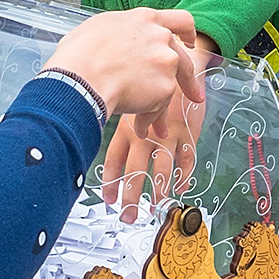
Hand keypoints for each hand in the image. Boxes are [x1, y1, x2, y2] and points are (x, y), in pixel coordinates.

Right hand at [47, 7, 203, 119]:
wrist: (80, 79)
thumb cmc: (78, 55)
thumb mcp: (98, 29)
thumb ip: (120, 33)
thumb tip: (115, 41)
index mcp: (145, 19)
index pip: (180, 20)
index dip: (187, 33)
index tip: (189, 43)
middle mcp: (161, 38)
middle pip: (184, 59)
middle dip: (189, 82)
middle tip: (193, 95)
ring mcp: (166, 62)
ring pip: (170, 88)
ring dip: (158, 108)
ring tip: (146, 126)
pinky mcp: (165, 88)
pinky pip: (159, 108)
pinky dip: (148, 119)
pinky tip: (138, 128)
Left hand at [100, 51, 212, 216]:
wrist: (178, 61)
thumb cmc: (148, 79)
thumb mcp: (127, 98)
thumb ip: (117, 120)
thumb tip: (89, 131)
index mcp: (128, 125)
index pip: (115, 159)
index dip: (112, 182)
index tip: (108, 201)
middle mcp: (146, 132)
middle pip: (136, 169)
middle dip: (131, 196)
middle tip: (128, 216)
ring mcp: (168, 133)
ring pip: (162, 167)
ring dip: (158, 190)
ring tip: (154, 207)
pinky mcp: (188, 132)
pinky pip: (186, 159)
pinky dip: (183, 176)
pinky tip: (180, 188)